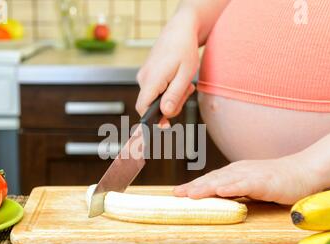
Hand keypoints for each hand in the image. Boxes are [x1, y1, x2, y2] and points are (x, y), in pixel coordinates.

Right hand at [135, 10, 199, 125]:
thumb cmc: (184, 50)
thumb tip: (166, 113)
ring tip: (185, 83)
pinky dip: (168, 89)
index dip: (151, 120)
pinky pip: (156, 90)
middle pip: (152, 106)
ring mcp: (144, 76)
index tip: (165, 127)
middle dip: (171, 105)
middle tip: (187, 92)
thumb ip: (174, 95)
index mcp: (151, 80)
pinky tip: (178, 80)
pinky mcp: (148, 75)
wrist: (179, 30)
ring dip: (172, 96)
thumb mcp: (185, 75)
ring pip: (156, 98)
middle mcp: (143, 79)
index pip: (143, 108)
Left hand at [174, 155, 321, 204]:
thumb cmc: (278, 181)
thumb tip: (217, 199)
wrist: (304, 172)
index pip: (210, 179)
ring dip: (206, 187)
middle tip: (176, 195)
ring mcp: (252, 174)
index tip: (177, 193)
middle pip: (212, 179)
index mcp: (235, 172)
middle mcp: (240, 171)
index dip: (193, 186)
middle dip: (193, 187)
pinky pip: (246, 184)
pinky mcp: (265, 181)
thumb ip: (235, 191)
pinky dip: (232, 187)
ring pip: (224, 181)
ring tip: (190, 194)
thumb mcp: (251, 186)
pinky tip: (221, 191)